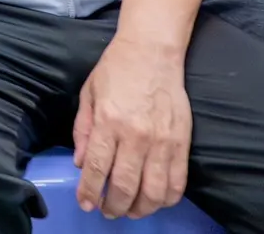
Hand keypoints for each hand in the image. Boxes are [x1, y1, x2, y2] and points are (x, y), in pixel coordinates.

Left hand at [73, 38, 190, 219]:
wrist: (152, 52)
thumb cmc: (115, 70)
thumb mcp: (88, 95)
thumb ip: (83, 130)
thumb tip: (81, 163)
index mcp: (109, 122)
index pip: (97, 168)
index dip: (89, 192)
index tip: (85, 204)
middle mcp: (136, 135)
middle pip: (125, 186)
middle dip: (113, 206)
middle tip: (106, 211)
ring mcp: (163, 141)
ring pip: (153, 191)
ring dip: (140, 208)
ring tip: (129, 210)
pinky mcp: (182, 143)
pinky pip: (177, 181)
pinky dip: (166, 198)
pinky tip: (155, 200)